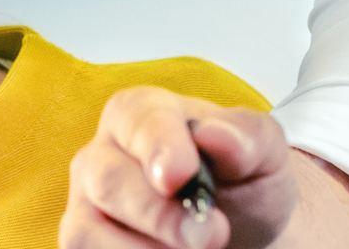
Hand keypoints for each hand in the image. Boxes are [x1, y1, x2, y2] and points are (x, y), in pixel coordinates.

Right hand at [58, 86, 296, 248]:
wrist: (243, 231)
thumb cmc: (242, 180)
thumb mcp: (264, 153)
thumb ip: (247, 137)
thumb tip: (217, 136)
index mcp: (137, 112)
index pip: (137, 121)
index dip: (158, 146)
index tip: (182, 175)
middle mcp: (100, 154)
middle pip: (107, 180)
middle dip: (159, 215)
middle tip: (214, 235)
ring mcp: (86, 204)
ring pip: (87, 231)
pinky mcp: (84, 245)